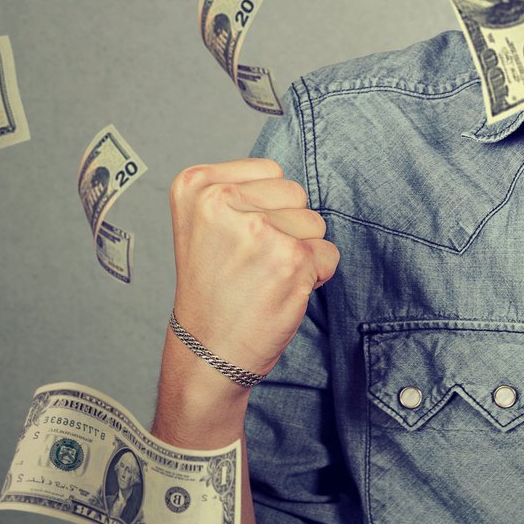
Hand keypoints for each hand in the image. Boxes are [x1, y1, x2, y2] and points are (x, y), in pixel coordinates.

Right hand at [168, 158, 337, 382]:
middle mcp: (220, 201)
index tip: (235, 242)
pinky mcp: (289, 258)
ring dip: (301, 253)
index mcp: (195, 185)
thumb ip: (241, 191)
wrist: (207, 353)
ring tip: (263, 278)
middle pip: (295, 193)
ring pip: (314, 223)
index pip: (270, 170)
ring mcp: (256, 229)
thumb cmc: (213, 290)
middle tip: (251, 264)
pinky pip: (328, 254)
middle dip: (287, 228)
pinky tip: (279, 292)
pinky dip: (314, 276)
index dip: (265, 208)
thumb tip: (293, 181)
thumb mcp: (204, 224)